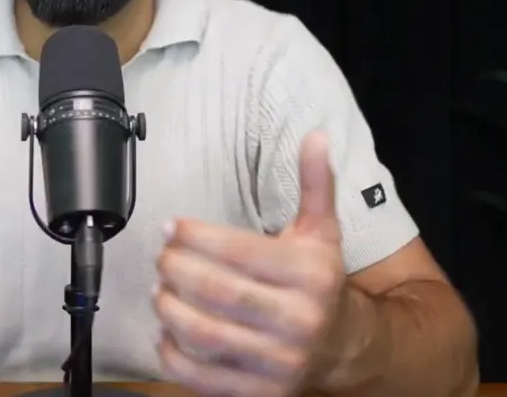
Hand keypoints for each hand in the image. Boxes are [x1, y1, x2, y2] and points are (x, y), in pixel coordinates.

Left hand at [153, 131, 347, 396]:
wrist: (346, 346)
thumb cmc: (321, 281)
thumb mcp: (322, 231)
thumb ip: (315, 184)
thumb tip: (316, 136)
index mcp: (311, 275)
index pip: (240, 251)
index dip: (197, 236)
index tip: (171, 226)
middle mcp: (298, 320)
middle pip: (218, 292)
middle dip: (177, 269)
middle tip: (161, 257)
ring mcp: (279, 361)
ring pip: (206, 334)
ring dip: (170, 309)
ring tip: (159, 290)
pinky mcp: (261, 391)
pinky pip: (204, 378)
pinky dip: (174, 357)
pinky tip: (164, 333)